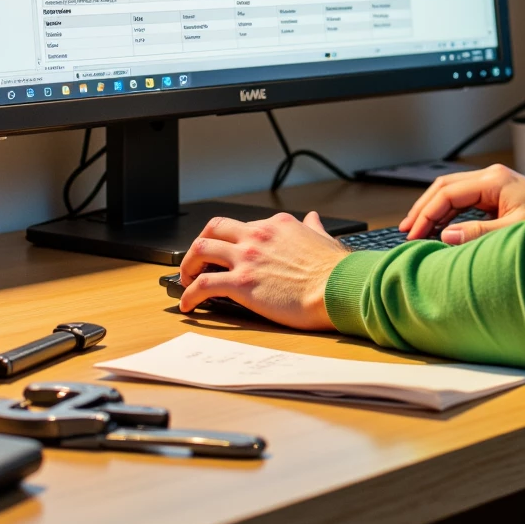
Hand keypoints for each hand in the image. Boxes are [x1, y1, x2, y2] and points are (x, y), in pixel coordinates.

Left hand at [178, 210, 348, 328]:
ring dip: (188, 264)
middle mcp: (258, 236)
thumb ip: (313, 228)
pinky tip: (188, 305)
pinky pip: (203, 285)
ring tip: (186, 279)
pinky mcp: (241, 283)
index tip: (229, 253)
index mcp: (277, 225)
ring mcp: (247, 258)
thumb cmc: (335, 271)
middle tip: (198, 260)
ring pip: (201, 249)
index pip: (244, 226)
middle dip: (201, 242)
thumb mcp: (324, 240)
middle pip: (214, 228)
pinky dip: (189, 294)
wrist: (338, 288)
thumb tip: (313, 218)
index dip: (232, 241)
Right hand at [399, 163, 524, 244]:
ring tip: (416, 229)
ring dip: (433, 210)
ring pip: (451, 191)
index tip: (414, 234)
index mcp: (494, 180)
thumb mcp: (513, 230)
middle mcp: (492, 177)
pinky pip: (463, 199)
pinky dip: (447, 213)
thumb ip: (478, 233)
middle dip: (423, 208)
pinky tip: (438, 227)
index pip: (448, 193)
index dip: (427, 214)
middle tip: (407, 230)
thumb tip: (446, 235)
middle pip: (444, 187)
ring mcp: (493, 184)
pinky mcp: (496, 194)